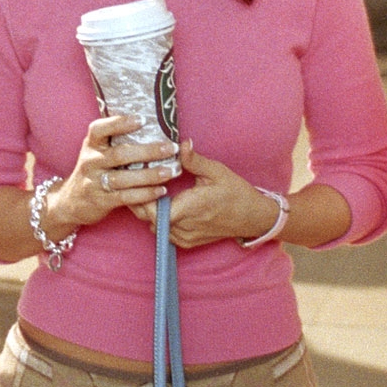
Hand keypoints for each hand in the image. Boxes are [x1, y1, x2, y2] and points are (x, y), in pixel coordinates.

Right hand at [44, 115, 177, 240]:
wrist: (71, 201)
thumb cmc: (93, 170)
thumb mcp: (97, 151)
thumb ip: (115, 139)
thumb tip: (150, 121)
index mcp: (91, 144)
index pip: (100, 129)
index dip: (120, 123)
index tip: (143, 119)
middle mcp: (90, 161)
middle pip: (119, 154)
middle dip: (148, 151)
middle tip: (171, 148)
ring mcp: (94, 182)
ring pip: (124, 178)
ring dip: (150, 175)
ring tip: (171, 171)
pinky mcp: (100, 201)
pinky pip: (125, 197)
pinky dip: (144, 194)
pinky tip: (161, 191)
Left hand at [135, 141, 277, 248]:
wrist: (252, 217)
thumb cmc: (235, 192)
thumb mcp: (217, 171)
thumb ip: (194, 160)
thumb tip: (181, 143)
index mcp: (192, 207)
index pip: (155, 211)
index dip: (143, 197)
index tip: (138, 180)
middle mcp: (186, 226)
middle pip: (150, 220)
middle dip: (141, 203)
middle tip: (135, 184)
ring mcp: (186, 237)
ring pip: (155, 228)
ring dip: (149, 213)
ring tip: (146, 193)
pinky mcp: (188, 242)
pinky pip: (164, 234)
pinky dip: (158, 222)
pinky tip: (158, 206)